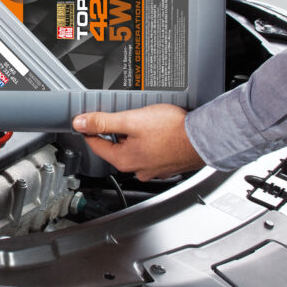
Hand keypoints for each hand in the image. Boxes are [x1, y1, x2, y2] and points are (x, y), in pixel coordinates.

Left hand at [72, 104, 204, 180]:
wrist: (205, 137)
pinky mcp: (166, 165)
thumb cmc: (172, 130)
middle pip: (115, 147)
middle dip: (115, 132)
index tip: (85, 121)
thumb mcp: (131, 120)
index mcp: (124, 160)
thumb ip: (103, 121)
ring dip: (133, 137)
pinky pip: (150, 152)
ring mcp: (153, 169)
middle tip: (120, 116)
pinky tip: (157, 132)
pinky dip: (150, 142)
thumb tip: (80, 123)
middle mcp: (137, 169)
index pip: (96, 144)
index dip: (89, 129)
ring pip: (134, 150)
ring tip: (142, 122)